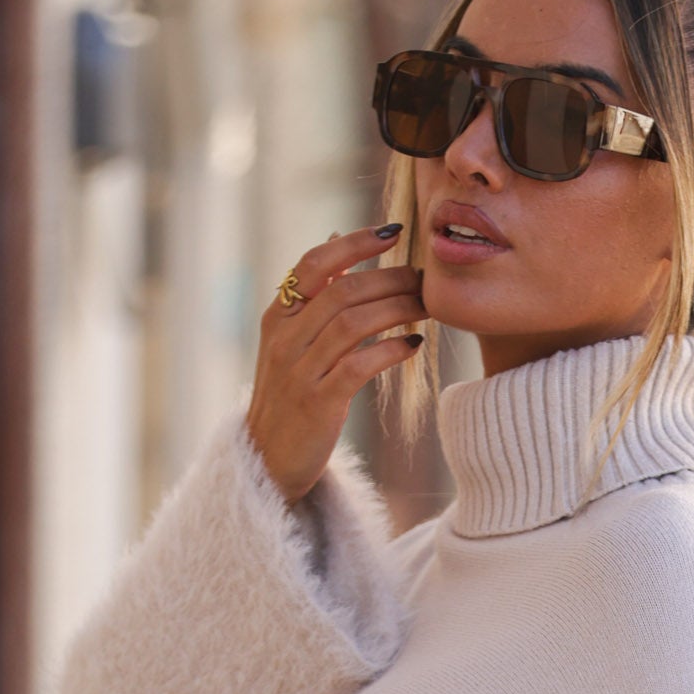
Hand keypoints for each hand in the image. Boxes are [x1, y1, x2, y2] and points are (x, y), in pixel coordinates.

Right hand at [245, 225, 426, 503]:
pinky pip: (359, 365)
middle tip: (424, 279)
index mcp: (277, 317)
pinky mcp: (318, 403)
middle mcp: (284, 338)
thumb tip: (335, 238)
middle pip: (342, 290)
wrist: (267, 459)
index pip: (314, 263)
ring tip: (425, 307)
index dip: (354, 244)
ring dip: (396, 309)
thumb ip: (313, 294)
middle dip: (389, 279)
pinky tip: (414, 344)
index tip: (393, 233)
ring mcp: (298, 370)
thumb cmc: (288, 397)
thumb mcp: (290, 341)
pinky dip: (391, 350)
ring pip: (353, 323)